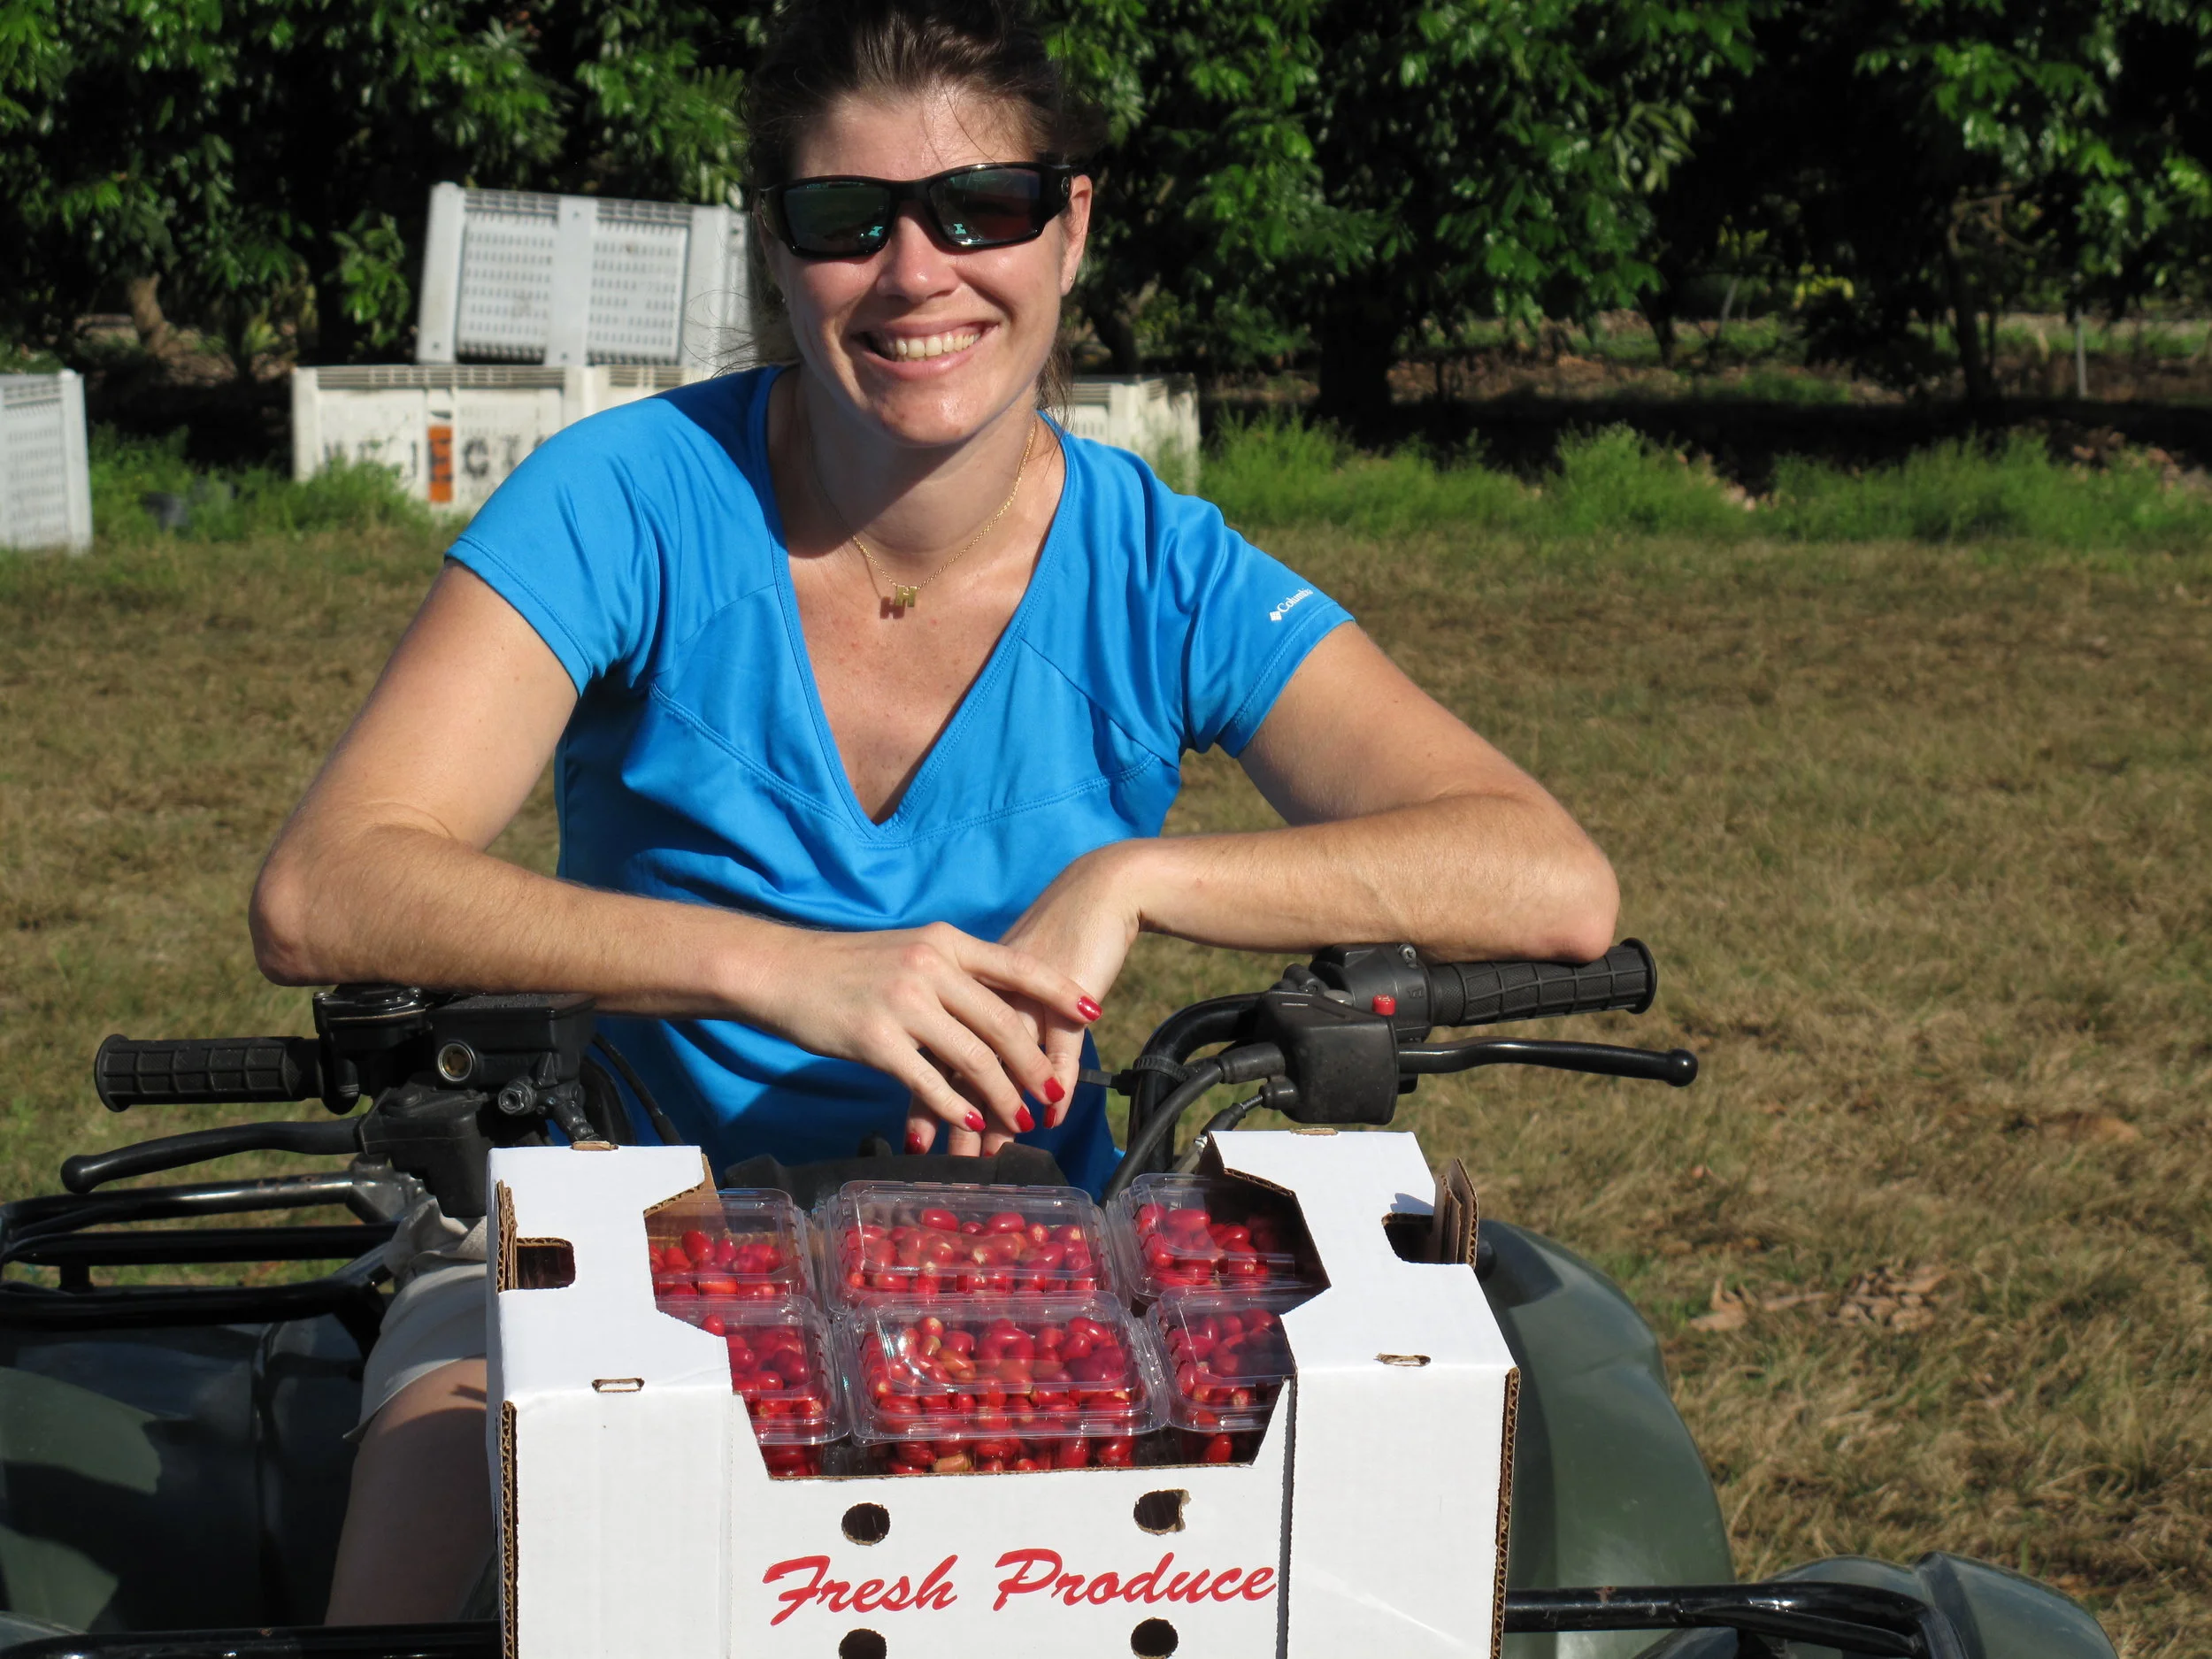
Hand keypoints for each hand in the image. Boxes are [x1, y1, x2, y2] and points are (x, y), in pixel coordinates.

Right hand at [742, 922, 1095, 1151]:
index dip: (1059, 992)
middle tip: (1054, 1092)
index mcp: (944, 942)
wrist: (781, 969)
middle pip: (1001, 1021)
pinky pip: (929, 1080)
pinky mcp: (876, 1038)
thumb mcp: (907, 951)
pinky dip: (956, 1105)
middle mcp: (930, 968)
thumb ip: (951, 971)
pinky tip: (973, 1121)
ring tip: (1022, 1119)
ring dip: (1002, 1094)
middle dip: (1034, 1062)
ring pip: (972, 1056)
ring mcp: (904, 1003)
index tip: (1093, 1012)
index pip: (1017, 967)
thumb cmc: (847, 965)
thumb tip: (995, 1002)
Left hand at [905, 843, 1146, 1154]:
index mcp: (960, 980)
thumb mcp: (1008, 979)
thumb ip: (980, 1013)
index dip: (925, 1093)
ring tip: (991, 1150)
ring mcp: (1023, 990)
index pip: (932, 1045)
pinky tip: (1051, 1115)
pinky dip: (1055, 1084)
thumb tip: (960, 1062)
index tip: (917, 1138)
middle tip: (949, 1159)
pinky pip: (1059, 1046)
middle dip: (954, 1114)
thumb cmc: (1050, 935)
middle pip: (961, 1059)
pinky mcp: (1065, 991)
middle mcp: (984, 986)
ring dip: (998, 1108)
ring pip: (1003, 1059)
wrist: (1095, 893)